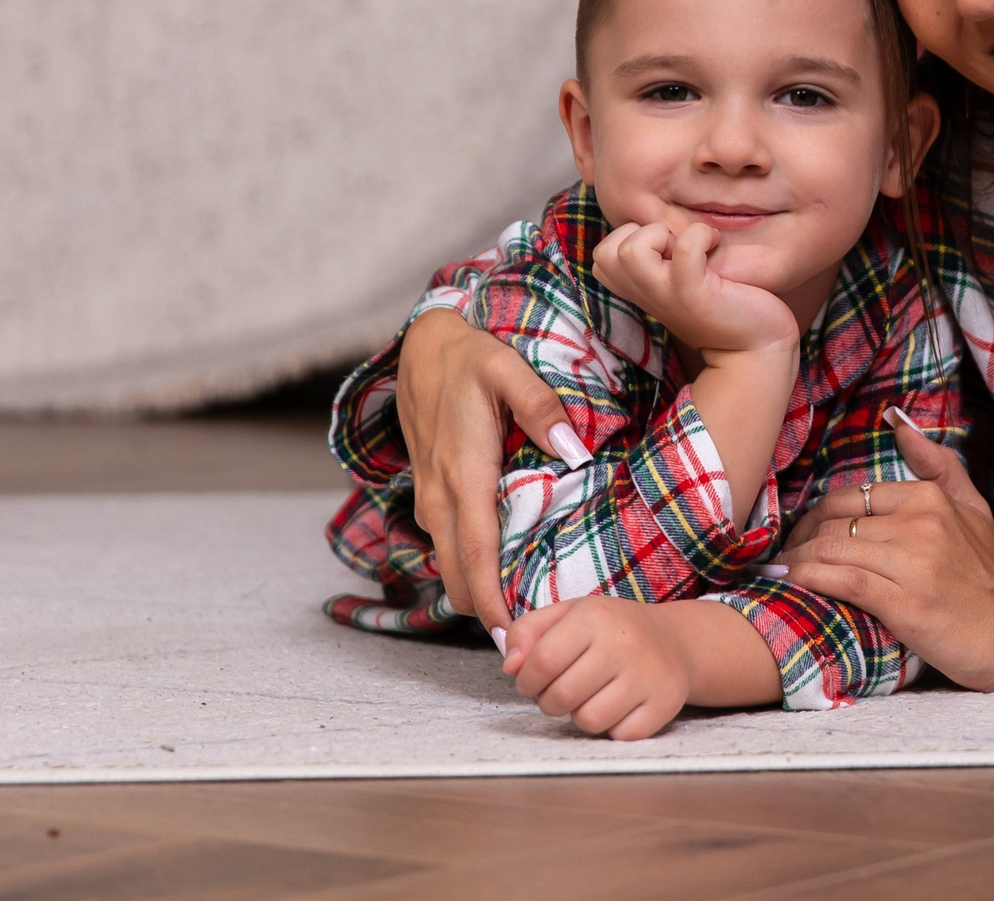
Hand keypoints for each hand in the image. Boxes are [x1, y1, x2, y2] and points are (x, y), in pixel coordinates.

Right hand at [395, 308, 576, 634]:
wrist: (422, 349)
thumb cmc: (470, 358)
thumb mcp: (508, 369)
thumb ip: (540, 406)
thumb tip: (571, 448)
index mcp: (463, 471)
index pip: (476, 550)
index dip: (489, 597)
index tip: (508, 633)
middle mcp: (441, 494)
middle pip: (458, 573)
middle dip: (486, 611)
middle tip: (528, 645)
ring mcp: (431, 497)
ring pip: (451, 564)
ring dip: (477, 592)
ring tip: (521, 617)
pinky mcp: (431, 495)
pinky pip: (449, 546)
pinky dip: (469, 569)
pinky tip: (501, 577)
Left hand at [501, 596, 693, 739]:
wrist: (676, 641)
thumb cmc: (611, 629)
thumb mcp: (569, 614)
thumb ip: (528, 632)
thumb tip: (510, 667)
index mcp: (595, 616)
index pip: (541, 661)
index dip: (526, 680)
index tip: (532, 680)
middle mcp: (624, 643)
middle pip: (561, 696)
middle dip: (549, 702)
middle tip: (560, 691)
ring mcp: (647, 676)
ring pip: (589, 721)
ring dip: (580, 716)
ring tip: (589, 698)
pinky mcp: (665, 704)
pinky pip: (619, 735)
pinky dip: (612, 728)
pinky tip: (619, 707)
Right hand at [591, 220, 798, 358]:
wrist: (756, 348)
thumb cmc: (723, 305)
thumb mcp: (680, 280)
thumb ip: (662, 259)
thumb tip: (660, 218)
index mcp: (640, 290)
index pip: (602, 255)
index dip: (631, 237)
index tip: (666, 247)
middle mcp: (646, 295)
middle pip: (605, 252)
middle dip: (641, 233)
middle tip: (676, 246)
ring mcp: (666, 296)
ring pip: (630, 250)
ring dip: (661, 234)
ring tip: (691, 247)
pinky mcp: (694, 295)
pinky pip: (686, 248)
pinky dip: (700, 235)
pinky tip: (715, 244)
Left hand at [771, 411, 993, 691]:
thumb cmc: (988, 577)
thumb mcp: (973, 508)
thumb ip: (936, 464)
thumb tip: (896, 420)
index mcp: (929, 497)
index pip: (849, 496)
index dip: (815, 516)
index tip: (801, 536)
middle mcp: (920, 522)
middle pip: (833, 521)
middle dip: (799, 539)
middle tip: (783, 556)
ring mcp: (913, 561)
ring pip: (832, 548)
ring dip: (796, 561)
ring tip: (780, 572)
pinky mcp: (904, 601)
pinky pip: (841, 580)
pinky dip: (808, 579)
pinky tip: (792, 583)